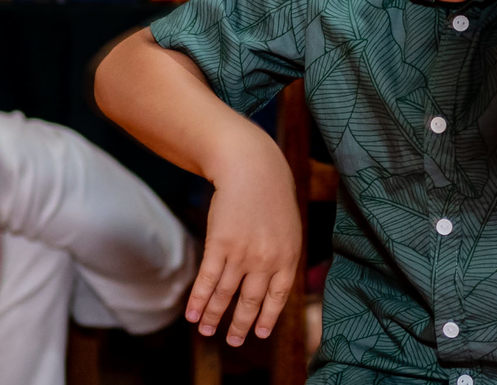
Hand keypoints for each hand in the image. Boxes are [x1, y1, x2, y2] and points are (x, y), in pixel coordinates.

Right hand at [187, 132, 300, 345]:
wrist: (254, 170)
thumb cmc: (272, 198)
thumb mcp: (289, 229)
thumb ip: (282, 256)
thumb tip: (275, 284)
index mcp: (288, 256)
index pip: (278, 296)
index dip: (268, 317)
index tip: (260, 334)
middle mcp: (267, 260)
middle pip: (251, 301)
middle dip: (241, 325)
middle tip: (233, 341)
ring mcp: (243, 254)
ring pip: (226, 294)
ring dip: (214, 316)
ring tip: (207, 331)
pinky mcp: (220, 245)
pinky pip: (208, 280)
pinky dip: (199, 300)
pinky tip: (192, 315)